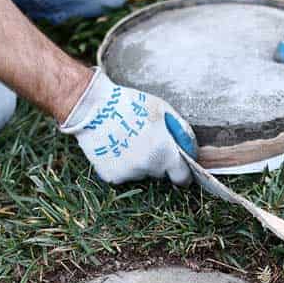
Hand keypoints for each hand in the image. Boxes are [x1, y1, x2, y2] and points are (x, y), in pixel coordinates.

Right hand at [60, 69, 197, 185]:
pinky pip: (123, 174)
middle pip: (160, 173)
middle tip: (145, 141)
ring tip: (127, 140)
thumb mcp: (163, 110)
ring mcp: (129, 174)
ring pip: (141, 173)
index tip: (179, 169)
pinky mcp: (111, 177)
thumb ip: (181, 131)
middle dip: (158, 161)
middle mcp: (148, 167)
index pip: (182, 177)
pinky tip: (115, 147)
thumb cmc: (130, 105)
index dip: (182, 173)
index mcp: (165, 153)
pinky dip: (121, 165)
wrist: (93, 108)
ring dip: (138, 162)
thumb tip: (190, 150)